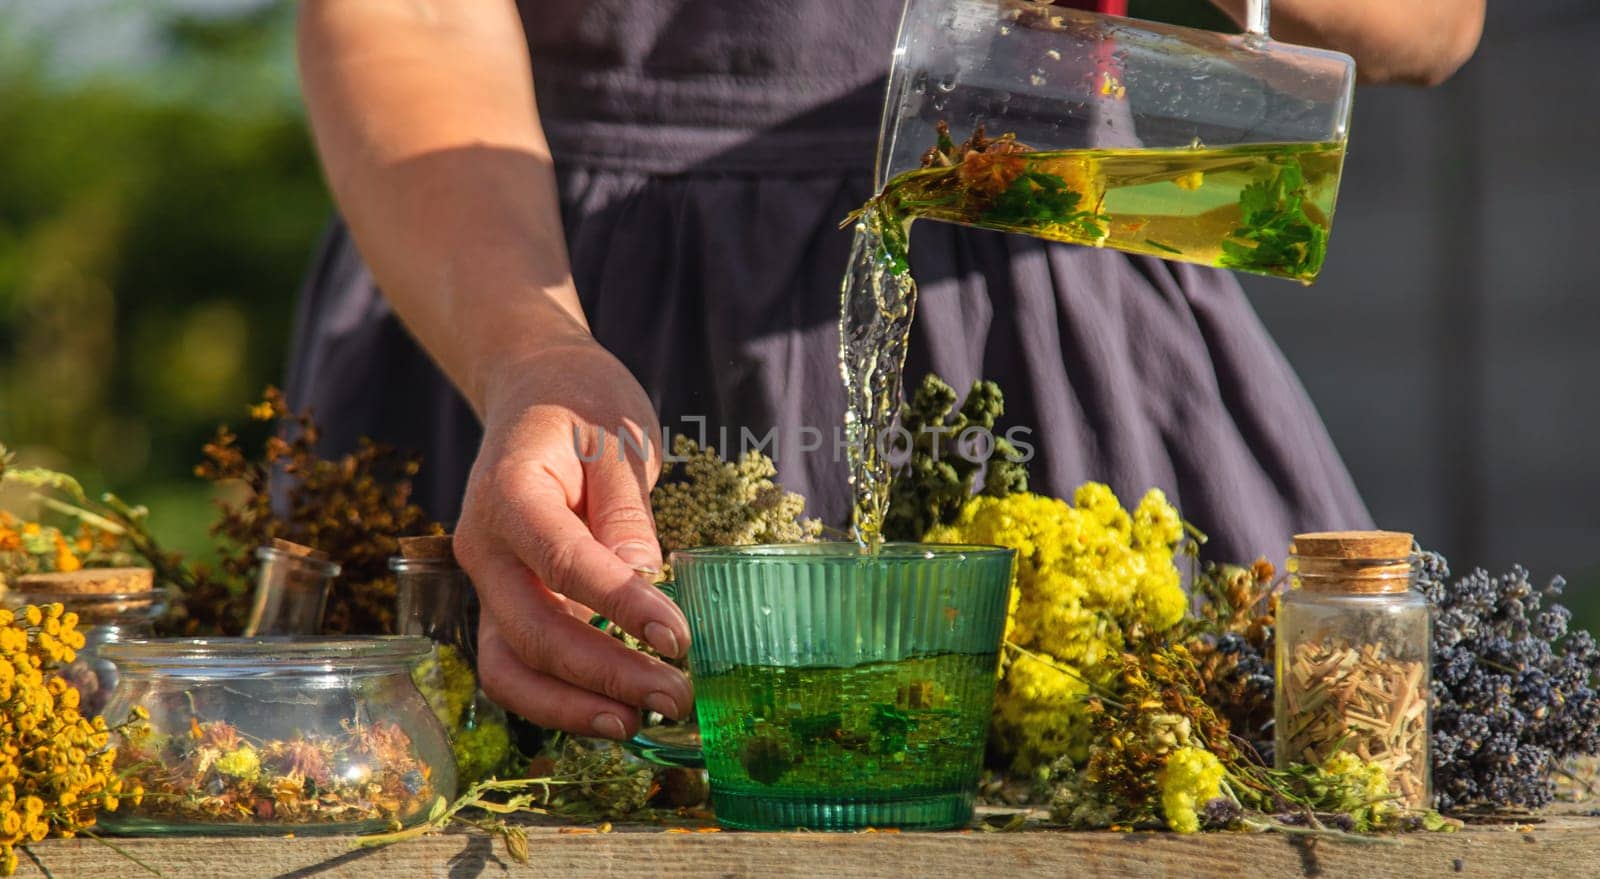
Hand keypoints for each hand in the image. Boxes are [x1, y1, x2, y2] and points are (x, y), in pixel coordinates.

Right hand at [455, 339, 691, 739]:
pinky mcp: (506, 604)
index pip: (565, 563)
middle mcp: (484, 548)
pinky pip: (520, 665)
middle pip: (533, 632)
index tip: (679, 639)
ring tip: (639, 724)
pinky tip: (615, 711)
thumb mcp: (616, 437)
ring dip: (571, 706)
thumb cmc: (580, 404)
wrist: (534, 388)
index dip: (622, 608)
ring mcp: (488, 582)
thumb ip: (627, 511)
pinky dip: (561, 698)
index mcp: (508, 494)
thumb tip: (645, 582)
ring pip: (510, 666)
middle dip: (605, 675)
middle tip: (677, 696)